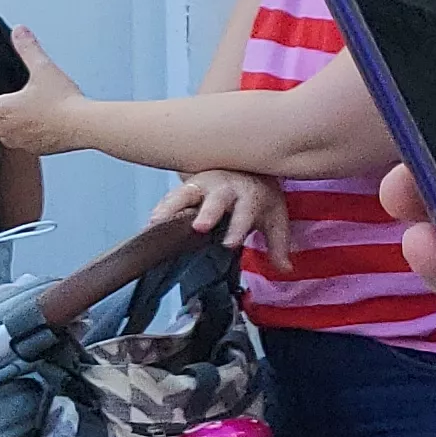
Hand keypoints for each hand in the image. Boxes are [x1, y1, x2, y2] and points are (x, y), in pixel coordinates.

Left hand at [0, 29, 95, 154]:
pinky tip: (24, 128)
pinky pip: (18, 142)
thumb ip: (29, 50)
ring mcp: (20, 141)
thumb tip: (20, 30)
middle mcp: (6, 129)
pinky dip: (15, 135)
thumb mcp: (44, 70)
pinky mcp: (35, 149)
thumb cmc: (64, 100)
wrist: (85, 126)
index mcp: (4, 110)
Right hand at [153, 169, 291, 263]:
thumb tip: (285, 269)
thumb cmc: (258, 197)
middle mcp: (225, 188)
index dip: (238, 227)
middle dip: (207, 212)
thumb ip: (278, 245)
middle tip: (199, 227)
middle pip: (215, 199)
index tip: (230, 244)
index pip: (245, 212)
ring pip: (186, 193)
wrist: (246, 167)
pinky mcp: (186, 186)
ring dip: (172, 208)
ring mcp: (203, 185)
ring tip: (156, 224)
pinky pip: (171, 196)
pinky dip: (160, 208)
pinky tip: (150, 223)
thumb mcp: (274, 219)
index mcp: (249, 195)